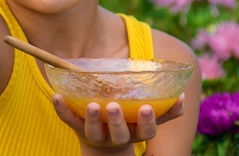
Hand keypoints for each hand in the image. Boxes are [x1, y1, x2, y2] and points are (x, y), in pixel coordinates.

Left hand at [52, 93, 185, 152]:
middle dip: (117, 120)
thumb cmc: (130, 122)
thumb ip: (166, 108)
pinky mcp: (77, 128)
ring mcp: (96, 134)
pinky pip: (68, 120)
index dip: (146, 121)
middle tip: (114, 106)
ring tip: (92, 104)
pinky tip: (57, 95)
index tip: (147, 107)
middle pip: (119, 134)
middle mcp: (116, 137)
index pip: (145, 132)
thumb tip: (181, 94)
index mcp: (135, 132)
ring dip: (92, 118)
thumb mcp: (146, 118)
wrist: (102, 144)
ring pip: (93, 131)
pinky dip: (61, 108)